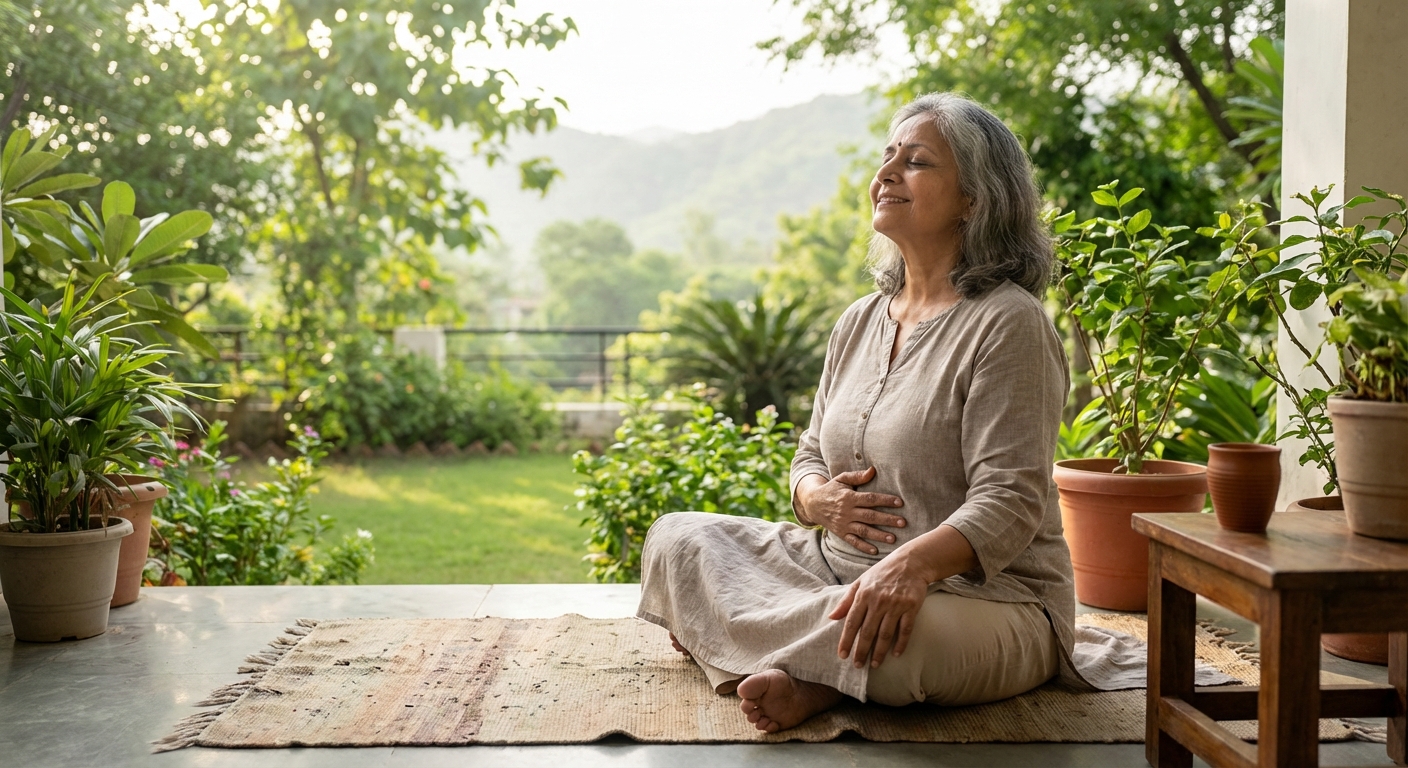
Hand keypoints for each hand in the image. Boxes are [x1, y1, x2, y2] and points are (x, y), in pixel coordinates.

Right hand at [796, 467, 904, 554]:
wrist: (812, 504)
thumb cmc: (831, 489)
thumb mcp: (841, 479)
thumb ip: (857, 476)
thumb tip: (873, 470)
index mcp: (849, 498)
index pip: (870, 499)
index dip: (885, 500)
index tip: (900, 502)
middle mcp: (847, 512)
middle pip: (870, 516)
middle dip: (887, 519)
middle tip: (903, 522)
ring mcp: (844, 524)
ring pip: (864, 530)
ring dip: (879, 535)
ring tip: (893, 538)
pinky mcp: (841, 533)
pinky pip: (853, 542)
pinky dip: (863, 547)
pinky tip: (875, 551)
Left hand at [828, 551, 928, 668]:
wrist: (911, 562)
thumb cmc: (882, 572)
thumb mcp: (860, 582)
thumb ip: (846, 600)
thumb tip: (831, 617)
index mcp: (863, 595)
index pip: (851, 622)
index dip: (846, 640)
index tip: (842, 655)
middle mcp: (878, 601)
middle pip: (868, 631)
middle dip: (861, 651)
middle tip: (858, 666)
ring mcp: (896, 604)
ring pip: (885, 633)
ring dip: (879, 651)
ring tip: (874, 664)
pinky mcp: (911, 606)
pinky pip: (905, 629)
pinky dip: (901, 643)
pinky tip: (896, 654)